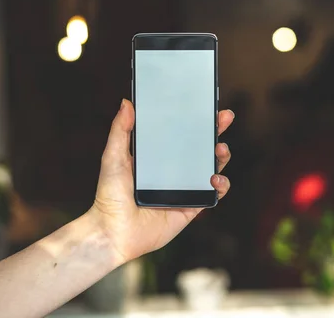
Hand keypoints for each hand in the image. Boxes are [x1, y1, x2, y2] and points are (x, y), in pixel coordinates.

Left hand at [89, 99, 233, 264]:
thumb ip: (120, 130)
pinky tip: (215, 178)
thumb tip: (126, 102)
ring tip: (220, 149)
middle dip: (216, 131)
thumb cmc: (109, 195)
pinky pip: (213, 195)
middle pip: (202, 147)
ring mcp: (185, 189)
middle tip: (224, 117)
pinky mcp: (192, 207)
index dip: (196, 119)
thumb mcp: (113, 157)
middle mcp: (175, 171)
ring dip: (221, 156)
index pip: (182, 133)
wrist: (113, 231)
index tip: (206, 105)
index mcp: (159, 156)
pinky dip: (221, 185)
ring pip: (212, 168)